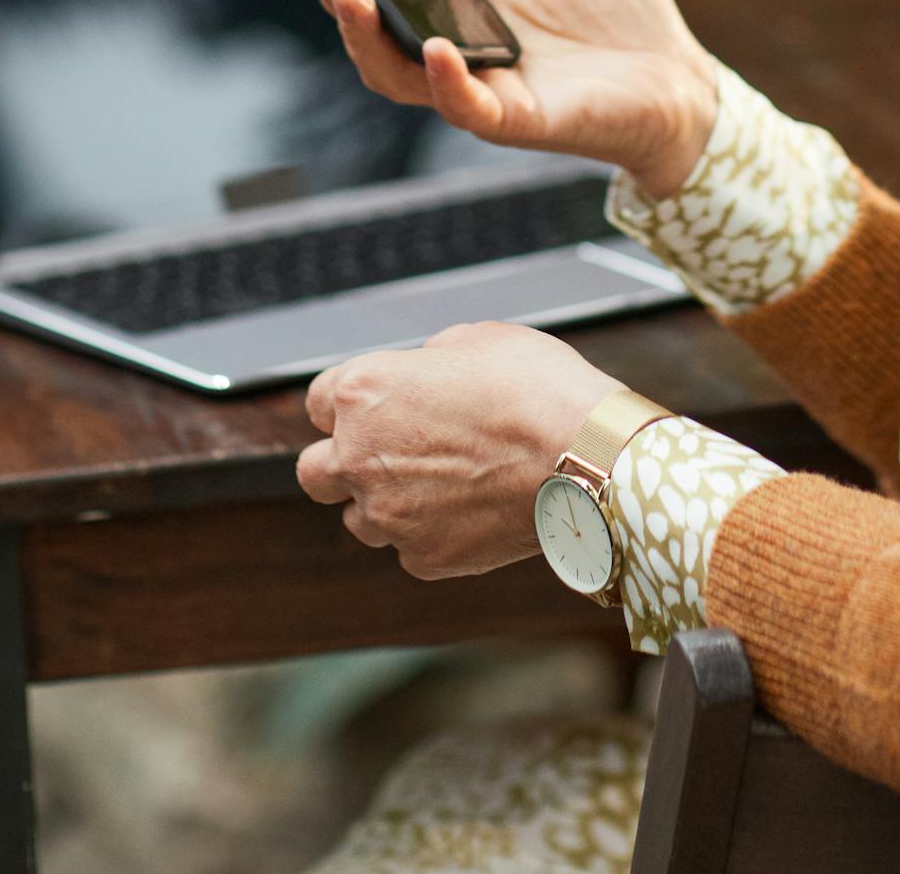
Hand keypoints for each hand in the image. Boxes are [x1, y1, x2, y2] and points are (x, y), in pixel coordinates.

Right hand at [287, 0, 716, 197]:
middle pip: (373, 32)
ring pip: (400, 75)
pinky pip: (466, 107)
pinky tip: (432, 47)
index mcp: (455, 7)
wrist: (677, 74)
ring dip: (367, 36)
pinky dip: (444, 79)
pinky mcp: (520, 119)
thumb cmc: (610, 12)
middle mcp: (454, 53)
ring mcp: (482, 90)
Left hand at [296, 323, 620, 576]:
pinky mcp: (423, 558)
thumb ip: (426, 363)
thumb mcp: (475, 340)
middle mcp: (361, 458)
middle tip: (387, 450)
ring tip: (438, 482)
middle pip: (314, 471)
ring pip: (357, 518)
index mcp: (364, 393)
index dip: (349, 400)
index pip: (317, 401)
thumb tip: (420, 379)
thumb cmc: (536, 388)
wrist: (586, 456)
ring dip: (383, 501)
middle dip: (342, 459)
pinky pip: (408, 546)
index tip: (376, 404)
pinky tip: (470, 507)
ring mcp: (390, 516)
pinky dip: (429, 530)